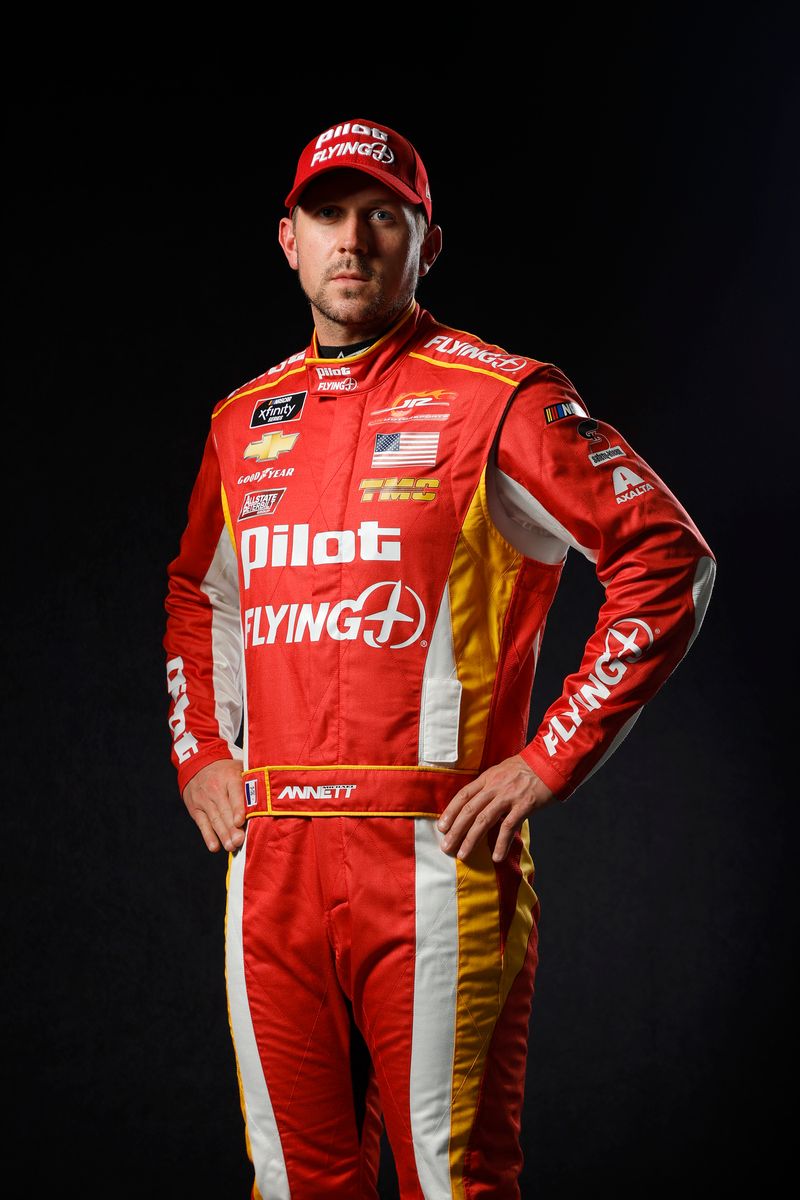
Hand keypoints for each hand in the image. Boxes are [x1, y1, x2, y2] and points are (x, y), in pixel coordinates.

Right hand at [182, 759, 245, 852]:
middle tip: (239, 841)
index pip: (235, 793)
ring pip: (214, 819)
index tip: (240, 821)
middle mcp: (216, 789)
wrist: (197, 764)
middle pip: (225, 810)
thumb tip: (271, 792)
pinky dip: (208, 836)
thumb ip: (251, 779)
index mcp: (230, 777)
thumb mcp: (239, 767)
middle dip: (232, 827)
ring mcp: (204, 800)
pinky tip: (214, 847)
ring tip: (231, 847)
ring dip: (223, 834)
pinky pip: (202, 824)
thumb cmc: (226, 770)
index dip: (237, 808)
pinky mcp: (196, 809)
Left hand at [437, 755, 556, 861]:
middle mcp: (495, 786)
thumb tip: (478, 805)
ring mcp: (509, 796)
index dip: (450, 811)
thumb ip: (490, 786)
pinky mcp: (524, 805)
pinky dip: (501, 844)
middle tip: (446, 847)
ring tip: (463, 854)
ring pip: (484, 820)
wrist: (551, 763)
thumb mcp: (503, 771)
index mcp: (488, 777)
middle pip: (469, 810)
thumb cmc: (528, 769)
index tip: (441, 827)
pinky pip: (508, 827)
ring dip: (471, 839)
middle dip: (455, 830)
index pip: (463, 795)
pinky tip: (496, 857)